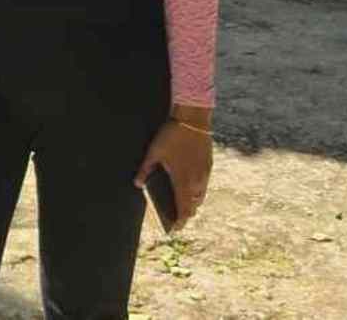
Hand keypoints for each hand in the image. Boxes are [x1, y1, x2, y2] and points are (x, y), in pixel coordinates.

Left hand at [134, 114, 212, 229]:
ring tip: (181, 202)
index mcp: (184, 182)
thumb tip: (137, 183)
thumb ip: (145, 169)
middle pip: (194, 206)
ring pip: (200, 196)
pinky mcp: (209, 164)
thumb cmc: (172, 135)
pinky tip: (188, 184)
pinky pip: (204, 184)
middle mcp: (197, 181)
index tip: (173, 229)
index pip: (184, 210)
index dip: (179, 222)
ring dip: (192, 201)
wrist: (193, 118)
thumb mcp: (154, 152)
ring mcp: (205, 173)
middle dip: (185, 213)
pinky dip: (197, 189)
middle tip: (175, 216)